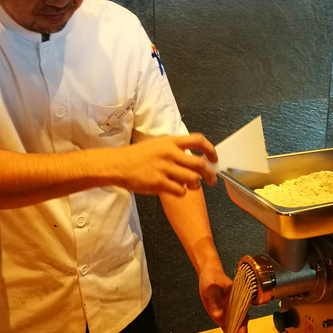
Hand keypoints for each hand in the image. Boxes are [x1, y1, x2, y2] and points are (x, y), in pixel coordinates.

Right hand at [94, 133, 217, 195]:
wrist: (118, 165)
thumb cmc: (137, 156)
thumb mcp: (157, 145)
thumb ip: (175, 149)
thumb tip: (193, 158)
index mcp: (170, 142)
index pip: (198, 140)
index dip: (210, 149)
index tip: (214, 158)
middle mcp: (169, 153)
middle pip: (199, 164)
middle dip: (210, 174)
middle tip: (212, 180)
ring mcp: (164, 168)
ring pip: (192, 178)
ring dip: (195, 184)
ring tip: (191, 185)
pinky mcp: (159, 183)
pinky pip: (180, 190)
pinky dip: (181, 192)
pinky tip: (176, 189)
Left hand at [199, 267, 248, 332]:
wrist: (209, 277)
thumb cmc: (212, 279)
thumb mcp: (212, 286)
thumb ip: (215, 300)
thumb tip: (218, 315)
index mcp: (238, 300)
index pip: (242, 316)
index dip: (242, 327)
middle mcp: (237, 310)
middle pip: (242, 327)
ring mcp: (231, 316)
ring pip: (237, 332)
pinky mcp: (224, 320)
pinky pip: (229, 332)